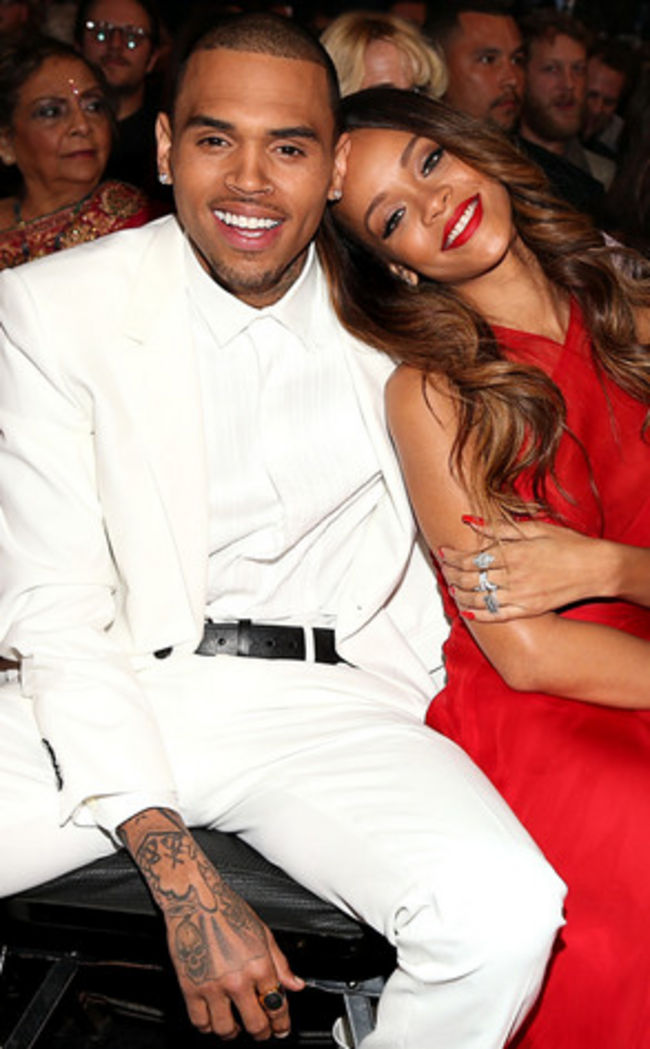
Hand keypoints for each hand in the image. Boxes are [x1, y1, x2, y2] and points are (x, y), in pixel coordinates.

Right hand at [120, 810, 303, 1039]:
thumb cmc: (227, 909)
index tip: (281, 1029)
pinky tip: (213, 1019)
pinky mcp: (190, 988)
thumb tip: (296, 984)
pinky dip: (208, 1027)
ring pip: (226, 1030)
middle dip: (262, 1033)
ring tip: (235, 1027)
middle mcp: (238, 979)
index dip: (282, 1024)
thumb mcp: (263, 932)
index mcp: (260, 964)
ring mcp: (213, 986)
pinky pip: (200, 1022)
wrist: (195, 900)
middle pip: (255, 1025)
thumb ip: (281, 963)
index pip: (277, 1006)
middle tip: (263, 1032)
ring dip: (233, 1033)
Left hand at [438, 518, 608, 621]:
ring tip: (451, 588)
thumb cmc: (568, 544)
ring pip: (480, 598)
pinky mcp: (530, 610)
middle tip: (443, 571)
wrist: (596, 568)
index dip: (453, 557)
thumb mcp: (535, 528)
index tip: (443, 553)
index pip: (472, 558)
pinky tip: (468, 611)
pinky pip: (498, 615)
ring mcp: (521, 595)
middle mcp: (515, 575)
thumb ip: (500, 528)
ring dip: (461, 594)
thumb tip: (470, 521)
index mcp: (514, 552)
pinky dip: (479, 614)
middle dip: (451, 575)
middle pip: (471, 578)